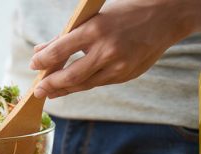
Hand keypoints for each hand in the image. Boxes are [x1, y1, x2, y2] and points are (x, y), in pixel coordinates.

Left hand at [29, 0, 200, 98]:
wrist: (167, 17)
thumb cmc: (125, 13)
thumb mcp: (92, 17)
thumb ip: (66, 36)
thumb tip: (40, 52)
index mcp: (95, 30)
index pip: (60, 51)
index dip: (43, 61)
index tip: (33, 65)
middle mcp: (107, 50)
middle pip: (70, 76)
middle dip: (51, 85)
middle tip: (37, 91)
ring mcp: (119, 66)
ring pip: (84, 84)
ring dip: (65, 90)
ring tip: (51, 92)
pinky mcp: (127, 75)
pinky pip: (99, 83)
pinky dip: (84, 84)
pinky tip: (73, 85)